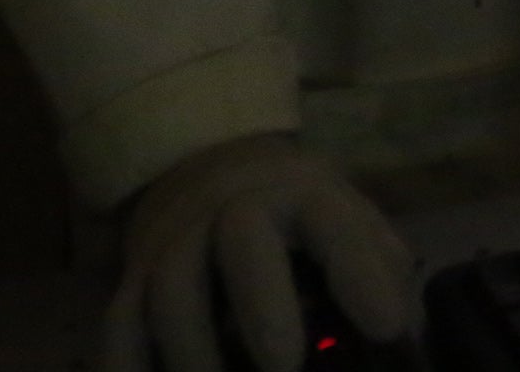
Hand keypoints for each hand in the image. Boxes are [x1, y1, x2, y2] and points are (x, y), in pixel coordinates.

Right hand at [104, 132, 412, 371]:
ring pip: (171, 290)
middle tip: (286, 369)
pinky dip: (126, 366)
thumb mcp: (343, 217)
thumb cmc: (293, 213)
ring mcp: (176, 243)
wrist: (208, 167)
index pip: (336, 224)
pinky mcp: (133, 278)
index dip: (360, 274)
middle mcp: (233, 211)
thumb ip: (376, 265)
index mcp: (302, 195)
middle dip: (264, 307)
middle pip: (242, 243)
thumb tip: (402, 333)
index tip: (387, 328)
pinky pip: (117, 324)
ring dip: (193, 353)